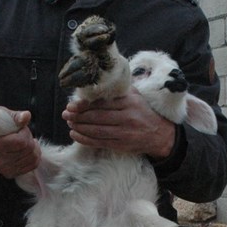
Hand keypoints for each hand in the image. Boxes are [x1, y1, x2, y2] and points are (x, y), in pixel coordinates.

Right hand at [0, 109, 40, 177]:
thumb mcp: (3, 116)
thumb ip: (15, 116)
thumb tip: (27, 116)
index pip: (21, 142)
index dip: (25, 132)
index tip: (20, 128)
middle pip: (29, 149)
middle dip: (29, 138)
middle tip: (22, 134)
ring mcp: (5, 169)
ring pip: (33, 158)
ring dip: (33, 147)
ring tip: (25, 141)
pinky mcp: (11, 174)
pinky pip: (33, 165)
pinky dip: (35, 155)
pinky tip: (28, 149)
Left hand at [61, 88, 176, 159]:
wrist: (160, 134)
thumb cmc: (143, 112)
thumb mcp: (136, 96)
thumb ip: (119, 89)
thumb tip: (98, 81)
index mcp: (129, 102)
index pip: (102, 103)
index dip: (85, 104)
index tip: (72, 104)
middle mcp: (127, 117)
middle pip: (97, 117)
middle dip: (78, 116)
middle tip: (66, 113)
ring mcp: (124, 133)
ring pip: (96, 130)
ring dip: (79, 127)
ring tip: (69, 122)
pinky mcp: (121, 145)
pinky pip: (99, 142)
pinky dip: (85, 139)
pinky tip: (75, 134)